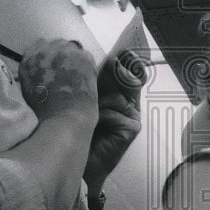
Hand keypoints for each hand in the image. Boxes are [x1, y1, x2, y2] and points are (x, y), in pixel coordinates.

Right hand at [18, 39, 97, 124]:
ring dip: (75, 58)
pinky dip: (87, 65)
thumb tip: (42, 67)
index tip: (54, 62)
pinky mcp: (82, 55)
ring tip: (77, 75)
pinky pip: (86, 55)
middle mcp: (45, 50)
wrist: (65, 115)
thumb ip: (33, 71)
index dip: (49, 53)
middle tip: (68, 69)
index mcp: (29, 58)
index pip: (40, 44)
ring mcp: (65, 51)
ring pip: (73, 47)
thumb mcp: (29, 87)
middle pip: (58, 43)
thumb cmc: (46, 109)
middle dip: (63, 54)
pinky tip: (85, 78)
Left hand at [83, 52, 144, 191]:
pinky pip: (117, 112)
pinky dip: (103, 117)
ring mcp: (133, 118)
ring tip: (91, 115)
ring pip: (118, 98)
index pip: (127, 77)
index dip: (128, 64)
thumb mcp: (87, 102)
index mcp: (118, 98)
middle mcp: (129, 107)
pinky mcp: (133, 128)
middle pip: (130, 82)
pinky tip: (97, 126)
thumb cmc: (79, 131)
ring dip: (100, 104)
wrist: (76, 158)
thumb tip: (95, 59)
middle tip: (115, 60)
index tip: (125, 51)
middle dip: (122, 70)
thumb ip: (95, 85)